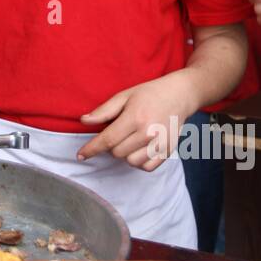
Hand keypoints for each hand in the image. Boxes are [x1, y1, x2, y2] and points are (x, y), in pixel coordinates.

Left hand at [77, 73, 198, 170]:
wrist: (180, 95)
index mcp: (135, 117)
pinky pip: (147, 167)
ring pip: (131, 162)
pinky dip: (140, 161)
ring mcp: (160, 143)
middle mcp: (148, 133)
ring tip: (130, 139)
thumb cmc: (149, 93)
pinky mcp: (169, 151)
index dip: (91, 149)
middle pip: (117, 153)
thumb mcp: (124, 96)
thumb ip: (104, 111)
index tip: (80, 155)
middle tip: (119, 131)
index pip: (107, 140)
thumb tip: (83, 120)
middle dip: (112, 145)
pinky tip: (140, 148)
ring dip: (125, 154)